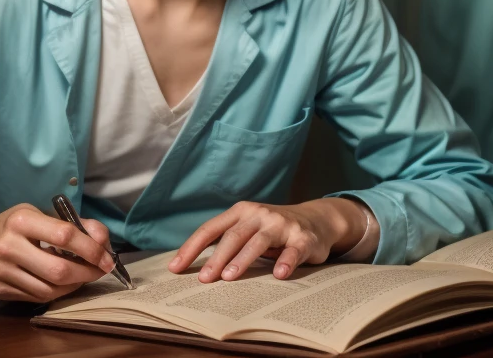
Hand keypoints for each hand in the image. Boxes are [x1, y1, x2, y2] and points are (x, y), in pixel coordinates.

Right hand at [0, 204, 115, 301]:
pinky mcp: (2, 289)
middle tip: (101, 269)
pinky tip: (65, 283)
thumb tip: (102, 237)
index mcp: (20, 221)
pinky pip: (39, 297)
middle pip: (59, 269)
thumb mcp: (34, 214)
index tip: (107, 255)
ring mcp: (3, 271)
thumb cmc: (8, 227)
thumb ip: (68, 224)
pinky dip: (59, 292)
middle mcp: (9, 246)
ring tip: (85, 275)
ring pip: (51, 288)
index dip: (91, 247)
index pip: (64, 235)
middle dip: (88, 272)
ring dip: (76, 285)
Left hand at [169, 198, 368, 281]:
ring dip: (242, 259)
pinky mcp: (303, 238)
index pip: (210, 229)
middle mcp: (258, 215)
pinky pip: (293, 251)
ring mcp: (281, 225)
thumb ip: (226, 240)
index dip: (191, 248)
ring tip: (229, 277)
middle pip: (233, 236)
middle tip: (203, 279)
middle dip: (216, 258)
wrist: (317, 220)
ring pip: (258, 241)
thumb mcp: (248, 228)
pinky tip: (279, 275)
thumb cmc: (273, 229)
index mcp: (240, 212)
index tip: (175, 268)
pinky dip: (285, 262)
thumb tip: (191, 264)